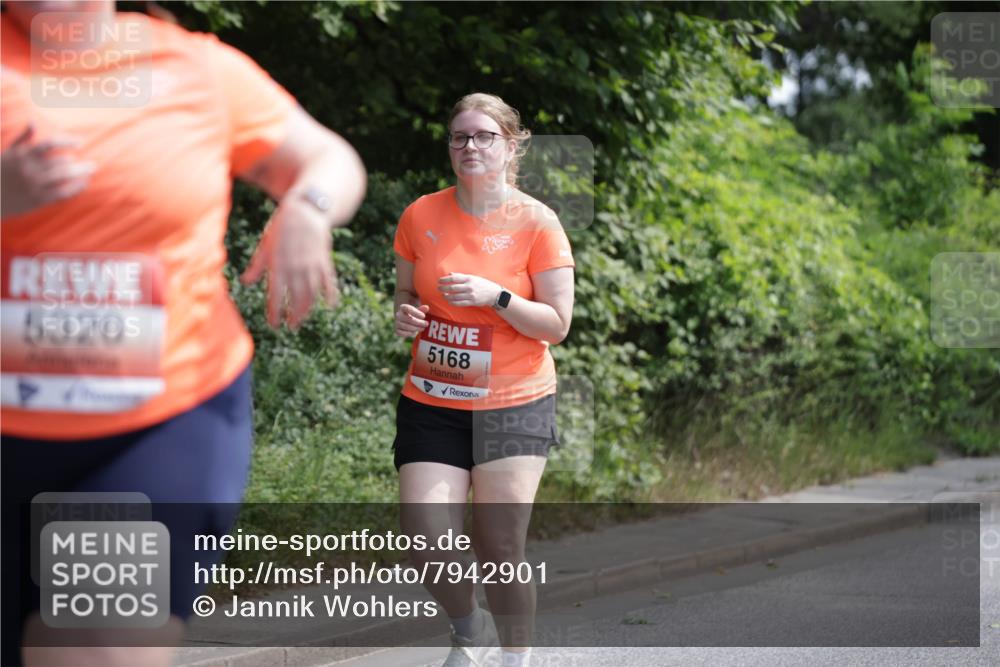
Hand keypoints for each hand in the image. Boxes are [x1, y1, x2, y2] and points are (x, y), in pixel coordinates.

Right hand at [1, 124, 94, 218]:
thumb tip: (33, 121)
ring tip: (90, 171)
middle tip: (93, 165)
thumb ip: (23, 138)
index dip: (66, 142)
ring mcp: (34, 184)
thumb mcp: (8, 153)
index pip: (49, 144)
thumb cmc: (1, 172)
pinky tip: (83, 183)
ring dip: (79, 174)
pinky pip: (61, 193)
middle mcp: (30, 169)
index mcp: (23, 155)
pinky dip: (75, 188)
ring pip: (63, 177)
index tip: (80, 143)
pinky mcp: (38, 199)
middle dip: (78, 165)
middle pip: (60, 163)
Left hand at [241, 200, 338, 328]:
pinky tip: (330, 305)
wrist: (305, 210)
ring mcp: (311, 265)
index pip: (276, 294)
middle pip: (295, 298)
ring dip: (308, 309)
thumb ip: (257, 266)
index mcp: (278, 265)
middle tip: (291, 327)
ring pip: (311, 293)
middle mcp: (295, 268)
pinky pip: (328, 281)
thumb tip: (245, 282)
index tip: (274, 324)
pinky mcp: (324, 260)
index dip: (275, 311)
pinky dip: (330, 293)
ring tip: (302, 319)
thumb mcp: (266, 245)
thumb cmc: (282, 227)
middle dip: (293, 315)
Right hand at [395, 303, 428, 336]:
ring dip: (416, 328)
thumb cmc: (414, 315)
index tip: (424, 316)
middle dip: (418, 322)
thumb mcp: (418, 311)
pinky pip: (402, 333)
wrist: (406, 321)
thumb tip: (426, 307)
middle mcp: (398, 315)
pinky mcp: (397, 330)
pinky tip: (415, 332)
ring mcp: (397, 323)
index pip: (407, 308)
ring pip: (406, 326)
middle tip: (426, 324)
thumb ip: (422, 309)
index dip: (415, 312)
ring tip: (423, 328)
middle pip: (408, 319)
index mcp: (403, 307)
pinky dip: (409, 333)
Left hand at [438, 273, 500, 306]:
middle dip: (443, 288)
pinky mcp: (472, 302)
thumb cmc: (482, 284)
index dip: (445, 280)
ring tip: (443, 295)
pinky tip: (449, 301)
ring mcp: (470, 295)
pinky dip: (452, 302)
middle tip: (439, 288)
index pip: (454, 278)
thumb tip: (450, 274)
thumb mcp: (473, 277)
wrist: (494, 293)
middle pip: (452, 287)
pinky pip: (459, 303)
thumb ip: (461, 276)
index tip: (439, 281)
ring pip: (455, 296)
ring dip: (447, 296)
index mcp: (469, 278)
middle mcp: (469, 286)